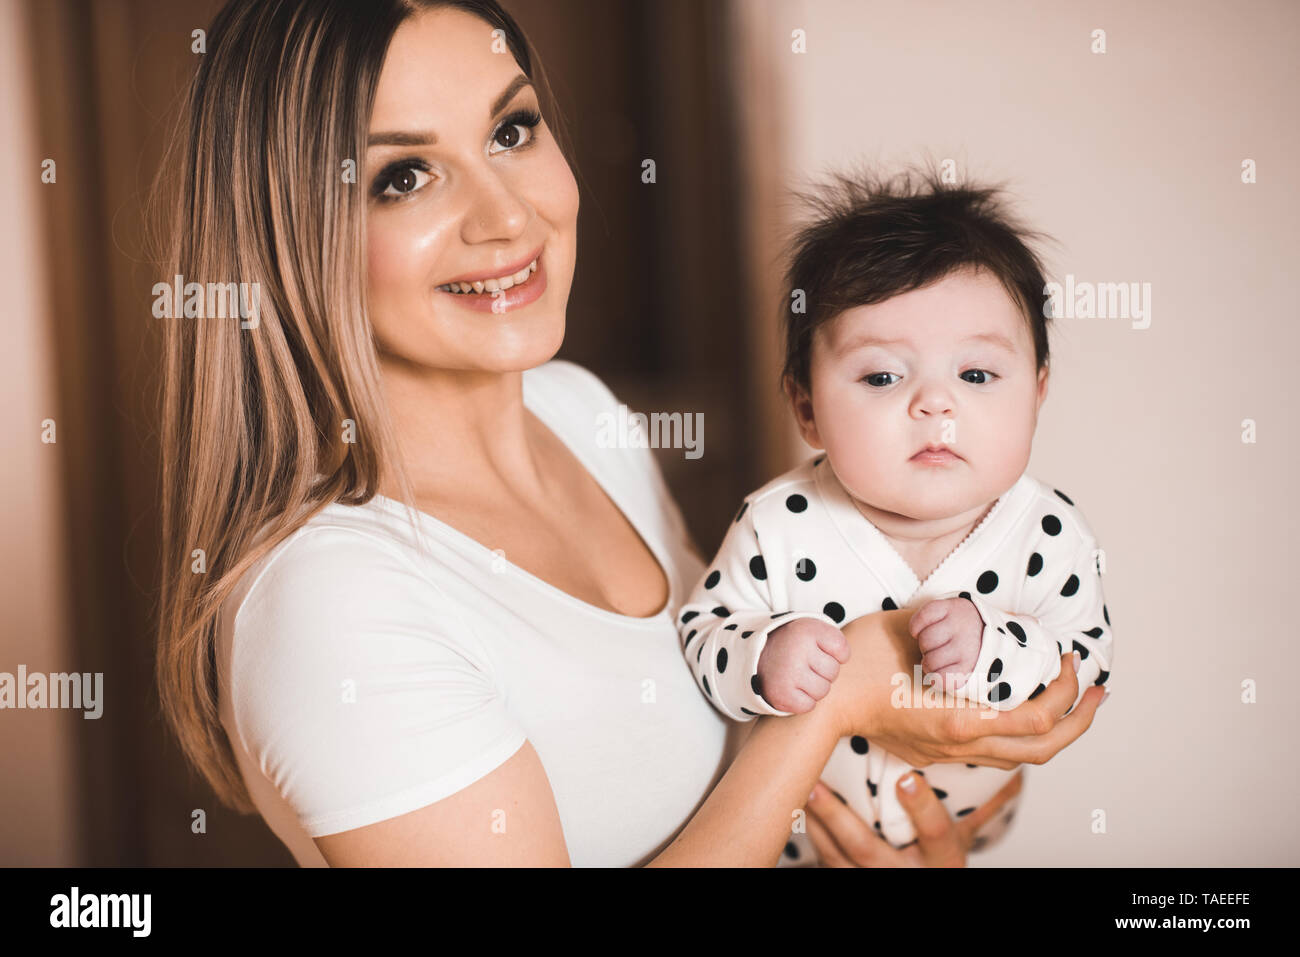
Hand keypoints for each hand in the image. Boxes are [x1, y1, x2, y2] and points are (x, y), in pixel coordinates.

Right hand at [756, 618, 849, 712]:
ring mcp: (788, 673)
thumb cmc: (793, 645)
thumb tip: (847, 662)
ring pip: (823, 690)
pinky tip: (792, 688)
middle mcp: (797, 650)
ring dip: (814, 687)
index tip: (819, 650)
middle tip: (805, 664)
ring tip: (798, 676)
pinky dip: (802, 701)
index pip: (842, 652)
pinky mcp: (781, 695)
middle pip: (833, 672)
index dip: (834, 655)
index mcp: (807, 630)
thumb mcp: (812, 631)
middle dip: (823, 671)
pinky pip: (808, 705)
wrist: (755, 656)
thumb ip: (835, 641)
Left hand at [804, 767, 1023, 866]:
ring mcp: (874, 881)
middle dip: (842, 819)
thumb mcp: (964, 837)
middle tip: (818, 786)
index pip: (935, 833)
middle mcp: (908, 874)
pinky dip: (811, 836)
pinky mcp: (849, 881)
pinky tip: (796, 808)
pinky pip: (826, 862)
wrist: (925, 886)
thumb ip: (985, 805)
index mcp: (942, 859)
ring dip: (815, 823)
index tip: (908, 778)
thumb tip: (1014, 771)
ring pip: (839, 858)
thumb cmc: (939, 858)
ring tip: (798, 789)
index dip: (922, 808)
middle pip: (869, 850)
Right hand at [822, 609, 1105, 769]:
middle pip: (1043, 750)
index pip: (1038, 718)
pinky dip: (1019, 735)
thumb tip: (976, 612)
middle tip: (1098, 692)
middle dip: (1079, 721)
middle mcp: (961, 745)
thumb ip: (947, 621)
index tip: (1070, 660)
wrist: (819, 703)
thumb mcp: (909, 627)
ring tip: (1070, 705)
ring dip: (1053, 732)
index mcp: (961, 719)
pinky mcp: (933, 753)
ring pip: (1020, 758)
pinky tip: (1017, 711)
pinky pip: (992, 754)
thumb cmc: (857, 664)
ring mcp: (946, 754)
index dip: (1067, 692)